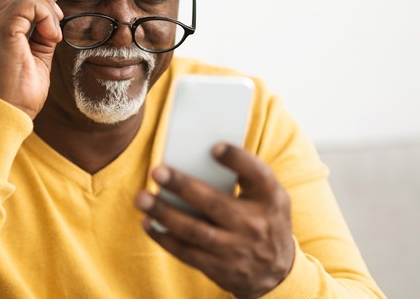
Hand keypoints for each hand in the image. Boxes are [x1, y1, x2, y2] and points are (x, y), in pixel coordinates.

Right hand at [0, 0, 62, 118]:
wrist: (7, 115)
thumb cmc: (18, 95)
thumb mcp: (35, 56)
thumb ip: (40, 33)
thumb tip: (53, 11)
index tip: (56, 7)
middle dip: (43, 0)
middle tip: (59, 20)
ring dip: (46, 10)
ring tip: (54, 35)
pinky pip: (27, 4)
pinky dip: (46, 15)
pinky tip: (51, 36)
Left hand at [134, 143, 294, 298]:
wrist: (276, 272)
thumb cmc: (265, 219)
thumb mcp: (269, 197)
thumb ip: (247, 176)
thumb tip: (202, 153)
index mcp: (270, 198)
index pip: (257, 175)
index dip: (237, 160)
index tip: (214, 147)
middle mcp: (254, 224)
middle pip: (214, 203)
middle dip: (183, 186)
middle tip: (157, 171)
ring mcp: (236, 249)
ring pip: (194, 230)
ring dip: (164, 214)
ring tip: (142, 198)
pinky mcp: (219, 268)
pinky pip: (186, 252)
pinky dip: (164, 237)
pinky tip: (147, 222)